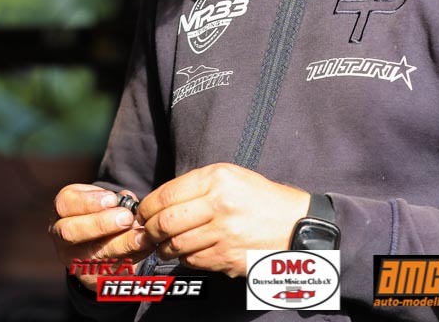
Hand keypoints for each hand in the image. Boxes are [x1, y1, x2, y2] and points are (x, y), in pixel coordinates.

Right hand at [50, 183, 155, 290]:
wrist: (98, 245)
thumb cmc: (102, 212)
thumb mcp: (102, 198)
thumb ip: (113, 198)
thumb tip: (128, 201)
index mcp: (62, 211)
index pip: (65, 203)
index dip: (89, 202)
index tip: (113, 199)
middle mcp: (61, 236)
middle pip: (71, 231)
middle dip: (101, 224)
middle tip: (127, 218)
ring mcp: (73, 259)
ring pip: (92, 255)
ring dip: (121, 244)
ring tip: (142, 236)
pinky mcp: (90, 278)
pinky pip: (109, 271)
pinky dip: (132, 259)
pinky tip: (146, 248)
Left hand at [138, 163, 309, 277]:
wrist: (295, 224)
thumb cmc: (260, 199)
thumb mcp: (231, 177)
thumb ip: (196, 186)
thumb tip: (158, 203)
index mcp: (218, 179)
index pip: (166, 195)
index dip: (147, 207)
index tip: (143, 213)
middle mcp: (220, 205)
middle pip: (165, 222)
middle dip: (150, 230)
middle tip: (148, 232)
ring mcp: (224, 234)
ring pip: (175, 245)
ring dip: (164, 247)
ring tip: (166, 243)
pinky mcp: (228, 258)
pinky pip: (192, 261)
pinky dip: (184, 258)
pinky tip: (191, 251)